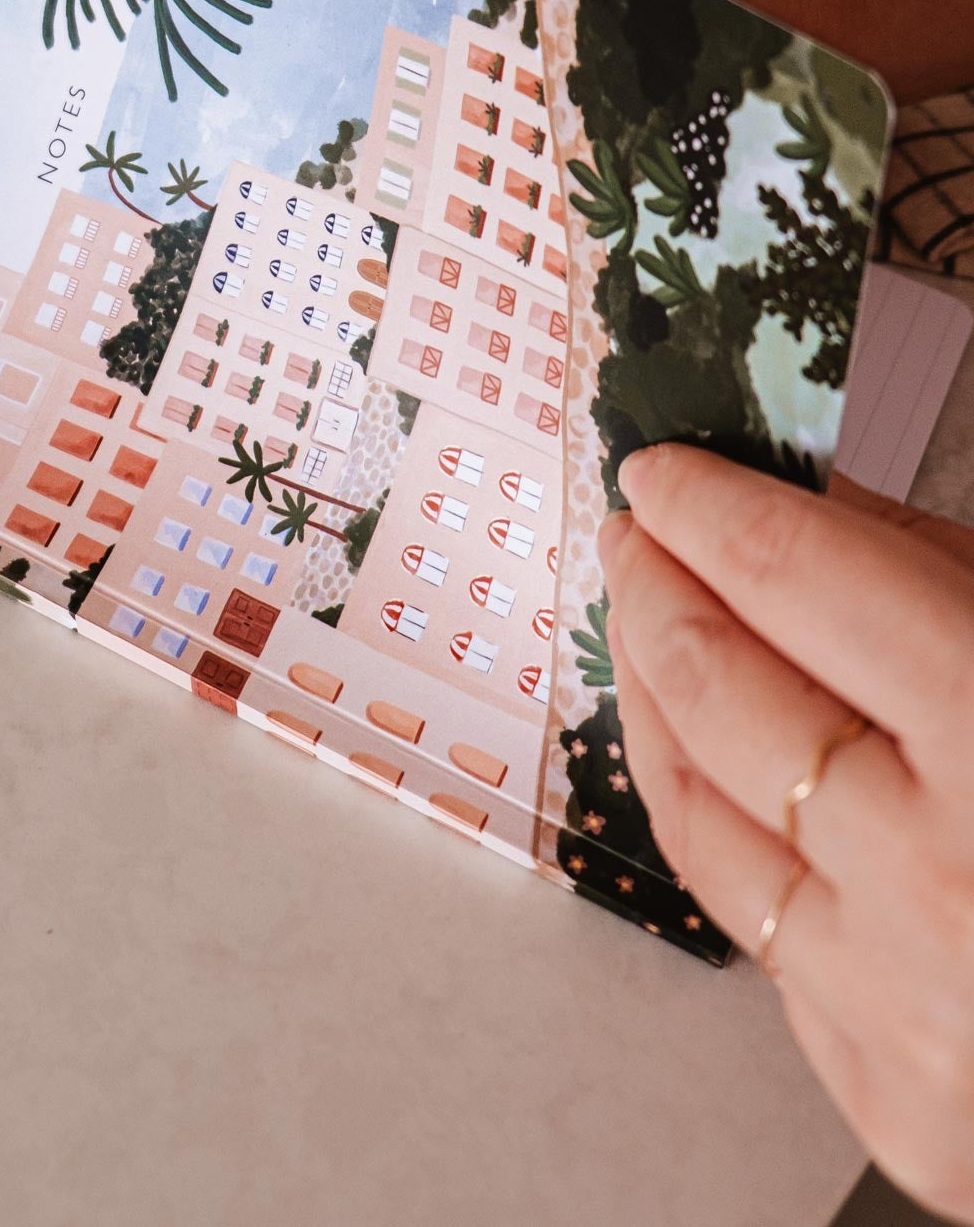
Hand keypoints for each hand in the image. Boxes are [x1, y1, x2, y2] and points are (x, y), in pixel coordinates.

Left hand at [600, 446, 973, 1220]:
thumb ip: (935, 572)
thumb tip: (805, 506)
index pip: (798, 582)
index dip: (711, 510)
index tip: (663, 473)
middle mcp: (943, 889)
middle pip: (725, 696)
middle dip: (658, 595)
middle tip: (636, 541)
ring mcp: (911, 1013)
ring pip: (702, 824)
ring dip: (655, 709)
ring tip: (645, 637)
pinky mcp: (899, 1105)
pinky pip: (764, 944)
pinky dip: (732, 843)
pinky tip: (719, 776)